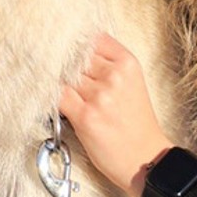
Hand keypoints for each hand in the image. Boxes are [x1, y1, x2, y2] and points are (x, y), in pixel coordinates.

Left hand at [58, 34, 174, 196]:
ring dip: (56, 82)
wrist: (146, 159)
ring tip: (61, 92)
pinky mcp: (86, 115)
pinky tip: (53, 100)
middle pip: (74, 56)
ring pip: (63, 75)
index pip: (91, 38)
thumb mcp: (130, 83)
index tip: (65, 49)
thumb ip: (107, 64)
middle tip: (58, 72)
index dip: (75, 44)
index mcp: (127, 63)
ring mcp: (100, 95)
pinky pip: (56, 96)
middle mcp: (115, 76)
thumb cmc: (136, 124)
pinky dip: (50, 96)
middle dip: (64, 65)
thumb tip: (73, 51)